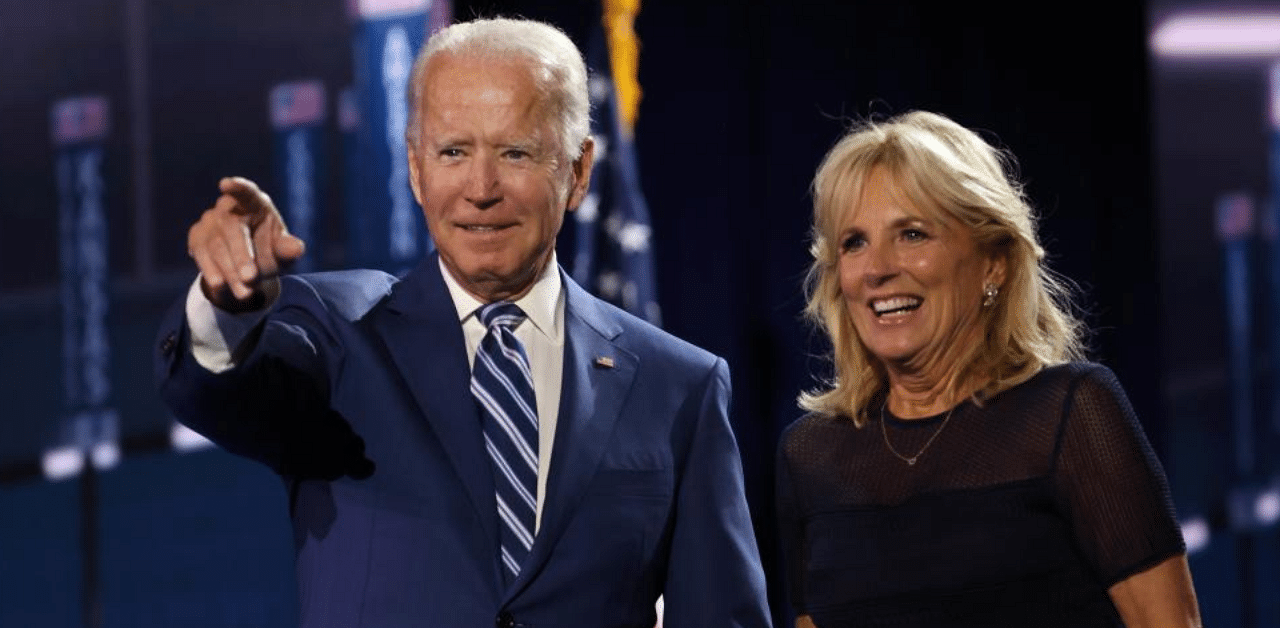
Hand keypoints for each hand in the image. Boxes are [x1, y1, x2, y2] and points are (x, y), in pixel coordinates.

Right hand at [187, 177, 304, 310]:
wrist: (247, 263)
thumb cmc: (270, 249)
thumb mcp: (282, 252)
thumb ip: (288, 249)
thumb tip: (297, 248)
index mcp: (255, 203)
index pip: (247, 192)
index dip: (237, 187)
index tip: (225, 184)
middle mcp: (228, 207)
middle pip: (232, 228)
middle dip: (241, 256)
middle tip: (251, 278)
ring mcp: (209, 220)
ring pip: (216, 246)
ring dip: (230, 271)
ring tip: (245, 293)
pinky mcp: (196, 236)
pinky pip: (201, 254)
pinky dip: (211, 271)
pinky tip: (221, 286)